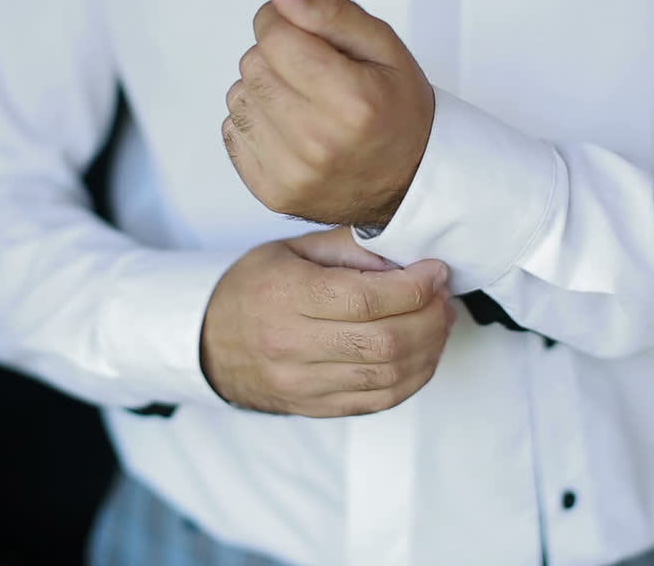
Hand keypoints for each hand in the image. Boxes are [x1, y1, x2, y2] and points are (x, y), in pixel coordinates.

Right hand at [201, 228, 453, 416]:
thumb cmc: (256, 287)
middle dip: (429, 317)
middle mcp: (291, 345)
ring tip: (439, 321)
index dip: (414, 287)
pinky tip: (424, 353)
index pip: (364, 300)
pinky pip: (379, 401)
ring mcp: (303, 383)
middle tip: (443, 296)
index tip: (435, 271)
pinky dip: (413, 378)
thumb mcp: (293, 249)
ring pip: (387, 376)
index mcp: (286, 296)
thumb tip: (406, 255)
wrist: (210, 342)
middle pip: (382, 342)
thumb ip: (350, 246)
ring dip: (429, 348)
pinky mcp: (316, 407)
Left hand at [223, 0, 434, 228]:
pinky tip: (290, 130)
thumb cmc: (397, 109)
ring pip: (238, 97)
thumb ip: (328, 9)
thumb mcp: (382, 45)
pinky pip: (232, 131)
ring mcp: (292, 174)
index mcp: (353, 101)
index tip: (307, 36)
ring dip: (264, 91)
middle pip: (253, 64)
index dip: (284, 22)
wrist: (408, 181)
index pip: (274, 35)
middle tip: (315, 76)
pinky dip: (256, 123)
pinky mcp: (272, 193)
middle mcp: (319, 142)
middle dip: (276, 57)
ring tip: (304, 105)